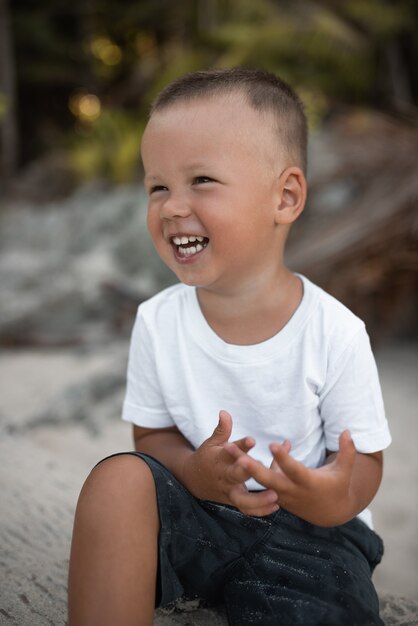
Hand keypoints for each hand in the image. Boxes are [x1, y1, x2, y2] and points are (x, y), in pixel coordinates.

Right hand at [182, 410, 278, 515]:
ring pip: (242, 499)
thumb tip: (224, 412)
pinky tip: (275, 506)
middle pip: (235, 476)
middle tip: (263, 469)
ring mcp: (229, 491)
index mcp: (220, 459)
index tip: (252, 440)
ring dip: (258, 500)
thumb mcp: (213, 442)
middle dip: (247, 473)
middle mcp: (224, 476)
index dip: (241, 446)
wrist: (193, 480)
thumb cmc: (208, 456)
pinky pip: (246, 509)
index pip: (230, 451)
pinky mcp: (233, 501)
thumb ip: (222, 429)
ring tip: (275, 496)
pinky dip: (259, 511)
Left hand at [229, 431, 356, 525]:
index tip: (272, 445)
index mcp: (308, 483)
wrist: (329, 512)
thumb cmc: (337, 485)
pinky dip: (250, 467)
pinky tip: (238, 449)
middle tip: (238, 456)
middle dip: (252, 468)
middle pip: (269, 480)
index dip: (283, 459)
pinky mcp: (274, 495)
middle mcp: (292, 491)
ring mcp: (281, 495)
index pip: (293, 470)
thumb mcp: (344, 470)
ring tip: (228, 449)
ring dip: (244, 467)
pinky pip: (260, 480)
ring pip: (259, 481)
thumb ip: (347, 452)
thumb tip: (348, 430)